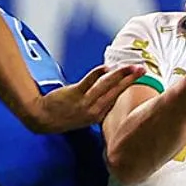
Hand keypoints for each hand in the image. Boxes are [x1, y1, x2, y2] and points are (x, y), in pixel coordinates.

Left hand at [25, 64, 146, 132]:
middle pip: (117, 91)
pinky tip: (107, 67)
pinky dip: (99, 73)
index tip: (138, 77)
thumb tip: (106, 95)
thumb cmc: (62, 116)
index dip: (128, 86)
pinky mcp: (75, 94)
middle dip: (131, 79)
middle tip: (143, 70)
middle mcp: (95, 110)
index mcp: (98, 115)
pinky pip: (90, 81)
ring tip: (131, 66)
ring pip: (107, 86)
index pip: (117, 98)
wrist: (43, 119)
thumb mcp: (83, 116)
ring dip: (121, 74)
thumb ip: (95, 106)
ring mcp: (85, 102)